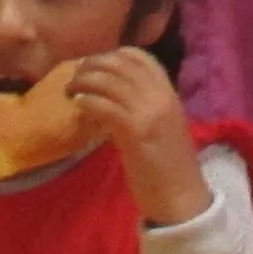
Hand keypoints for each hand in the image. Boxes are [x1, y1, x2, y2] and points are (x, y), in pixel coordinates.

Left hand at [71, 46, 211, 226]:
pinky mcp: (135, 132)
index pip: (141, 57)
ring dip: (84, 81)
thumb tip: (112, 96)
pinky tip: (78, 105)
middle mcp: (161, 96)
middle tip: (76, 76)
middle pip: (121, 65)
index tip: (95, 65)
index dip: (114, 55)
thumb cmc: (169, 166)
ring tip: (71, 91)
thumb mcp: (162, 126)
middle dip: (93, 65)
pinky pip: (106, 106)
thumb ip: (144, 107)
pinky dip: (88, 101)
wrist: (181, 198)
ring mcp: (149, 112)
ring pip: (110, 81)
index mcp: (169, 93)